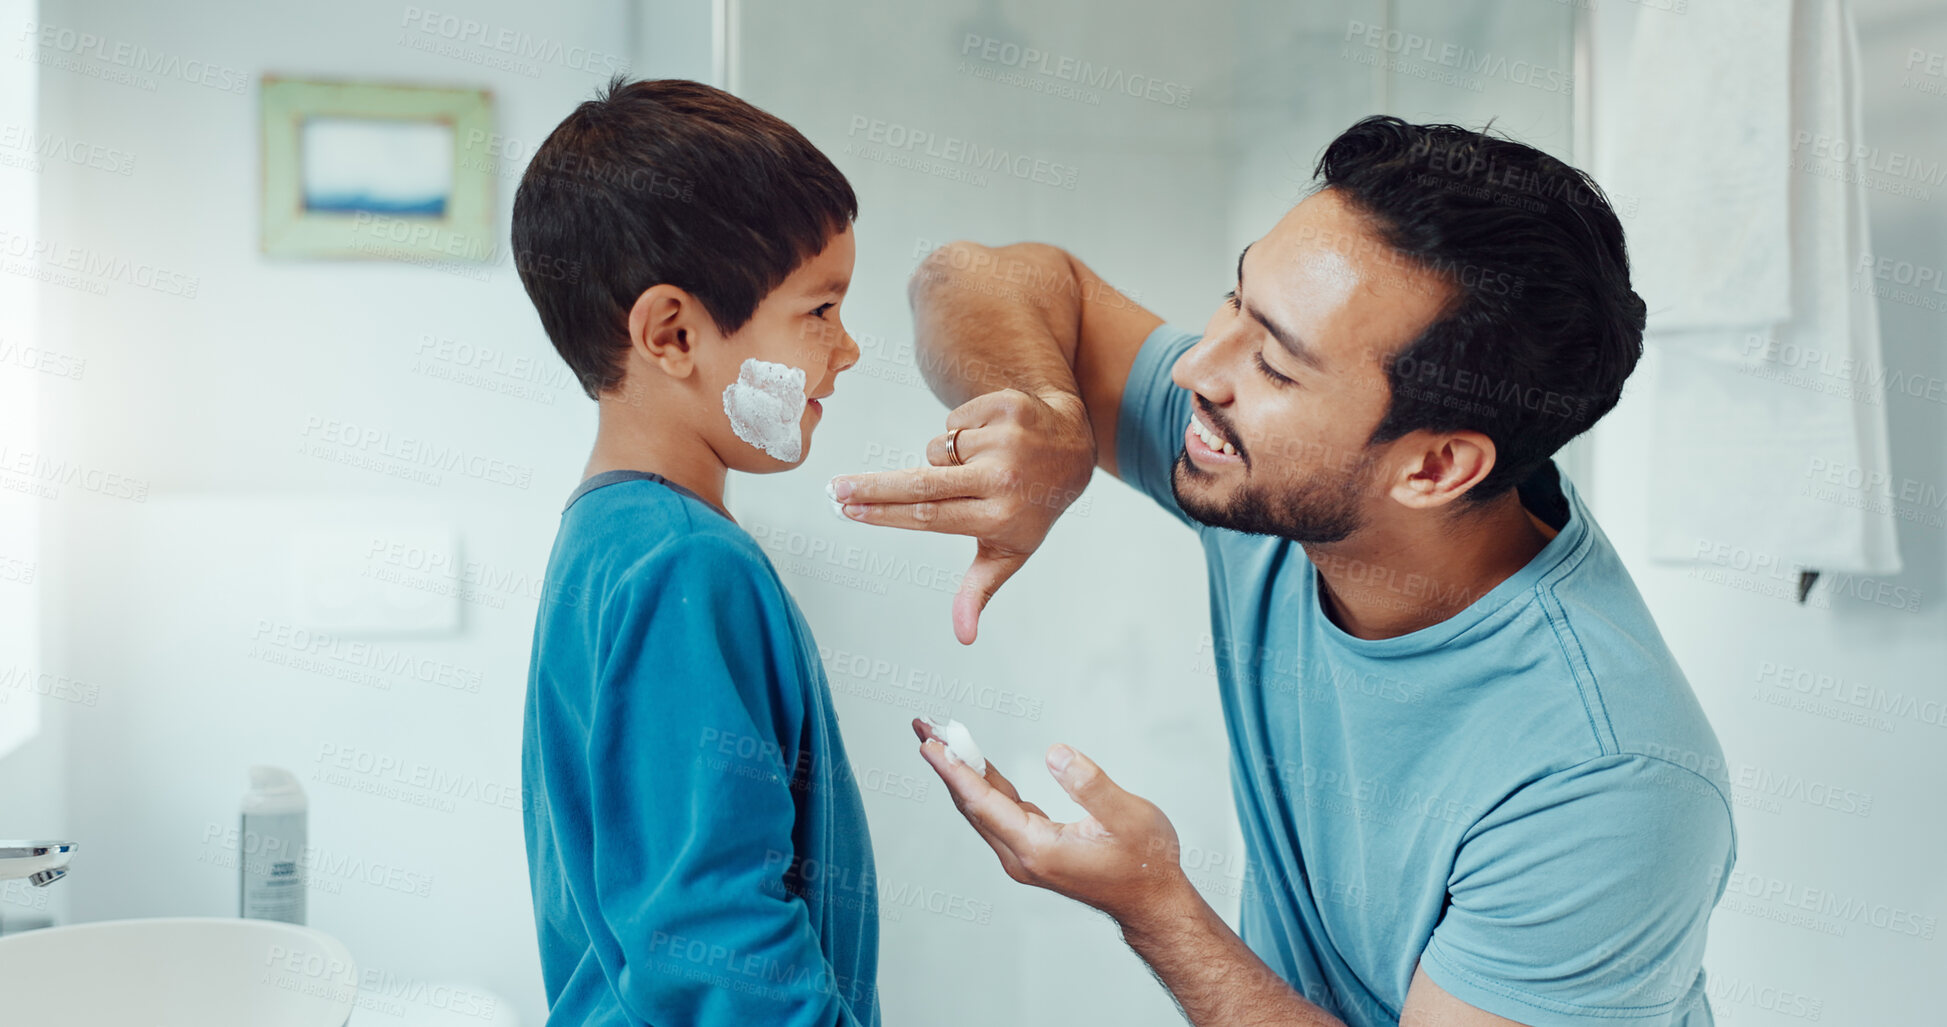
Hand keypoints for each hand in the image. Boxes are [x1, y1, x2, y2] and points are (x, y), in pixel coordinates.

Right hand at [831, 389, 1094, 644]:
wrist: (1072, 450)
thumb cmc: (1029, 507)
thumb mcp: (1010, 551)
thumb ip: (979, 590)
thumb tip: (964, 637)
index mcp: (999, 517)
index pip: (928, 516)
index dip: (884, 514)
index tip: (849, 511)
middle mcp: (1003, 479)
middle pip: (921, 483)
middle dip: (872, 487)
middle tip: (835, 488)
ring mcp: (1006, 440)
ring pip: (938, 448)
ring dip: (945, 457)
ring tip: (979, 464)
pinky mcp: (1007, 408)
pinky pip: (954, 419)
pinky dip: (962, 430)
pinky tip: (989, 438)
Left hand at [908, 718, 1190, 928]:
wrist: (1151, 900)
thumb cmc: (1145, 860)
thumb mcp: (1127, 816)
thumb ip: (1090, 784)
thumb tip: (1054, 753)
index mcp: (1037, 848)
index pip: (983, 803)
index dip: (954, 770)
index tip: (928, 743)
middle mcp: (1021, 856)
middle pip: (972, 804)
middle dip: (947, 763)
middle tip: (924, 726)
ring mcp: (1024, 855)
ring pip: (982, 808)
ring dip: (961, 772)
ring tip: (940, 737)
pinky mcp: (1032, 849)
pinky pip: (996, 813)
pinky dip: (983, 785)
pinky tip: (977, 765)